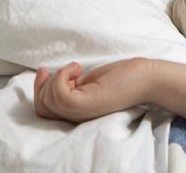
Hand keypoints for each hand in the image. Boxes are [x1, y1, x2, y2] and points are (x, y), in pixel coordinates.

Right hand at [33, 57, 153, 123]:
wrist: (146, 78)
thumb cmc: (123, 76)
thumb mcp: (89, 80)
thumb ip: (72, 85)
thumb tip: (51, 76)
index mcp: (76, 112)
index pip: (44, 111)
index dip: (38, 90)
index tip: (44, 71)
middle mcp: (76, 116)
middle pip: (42, 107)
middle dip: (43, 85)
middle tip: (62, 69)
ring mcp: (81, 112)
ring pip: (48, 100)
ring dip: (56, 77)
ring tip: (76, 69)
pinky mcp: (87, 104)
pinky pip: (60, 94)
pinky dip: (63, 75)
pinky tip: (78, 68)